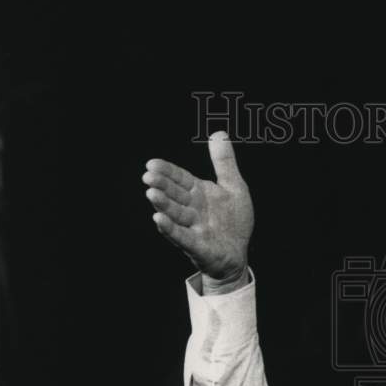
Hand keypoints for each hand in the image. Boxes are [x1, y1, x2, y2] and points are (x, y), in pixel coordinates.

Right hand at [143, 131, 253, 294]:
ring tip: (151, 193)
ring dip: (163, 204)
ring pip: (175, 214)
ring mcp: (192, 227)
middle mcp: (192, 208)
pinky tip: (158, 219)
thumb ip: (224, 162)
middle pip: (174, 195)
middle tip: (148, 176)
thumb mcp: (234, 186)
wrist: (238, 253)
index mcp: (199, 192)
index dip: (167, 171)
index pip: (180, 179)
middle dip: (162, 186)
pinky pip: (181, 236)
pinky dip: (170, 228)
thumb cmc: (233, 220)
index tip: (152, 163)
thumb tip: (218, 133)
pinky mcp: (197, 245)